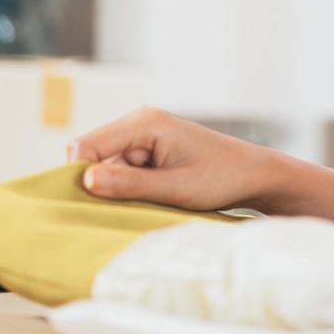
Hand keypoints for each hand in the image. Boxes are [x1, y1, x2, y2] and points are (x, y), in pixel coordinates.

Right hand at [67, 106, 333, 218]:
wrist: (254, 175)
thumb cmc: (223, 179)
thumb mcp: (176, 189)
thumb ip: (130, 185)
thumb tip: (86, 180)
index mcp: (144, 122)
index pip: (84, 146)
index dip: (79, 177)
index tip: (90, 208)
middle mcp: (139, 123)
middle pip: (89, 156)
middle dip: (96, 185)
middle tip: (118, 210)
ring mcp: (142, 137)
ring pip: (103, 168)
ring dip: (113, 191)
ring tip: (143, 205)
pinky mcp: (147, 152)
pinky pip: (119, 172)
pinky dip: (125, 190)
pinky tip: (147, 202)